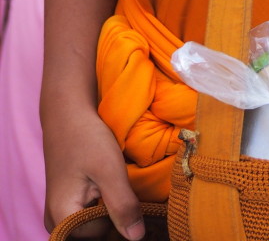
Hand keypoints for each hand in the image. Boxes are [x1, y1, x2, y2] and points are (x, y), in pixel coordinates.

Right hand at [44, 108, 144, 239]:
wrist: (68, 114)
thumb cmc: (86, 138)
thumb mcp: (109, 170)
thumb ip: (122, 205)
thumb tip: (136, 238)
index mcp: (62, 218)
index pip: (102, 235)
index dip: (121, 217)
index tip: (128, 195)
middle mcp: (56, 222)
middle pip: (96, 234)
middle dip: (115, 216)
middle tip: (122, 187)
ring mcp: (60, 213)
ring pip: (94, 225)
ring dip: (111, 210)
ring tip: (116, 184)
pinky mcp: (67, 203)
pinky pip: (89, 215)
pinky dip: (104, 204)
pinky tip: (110, 186)